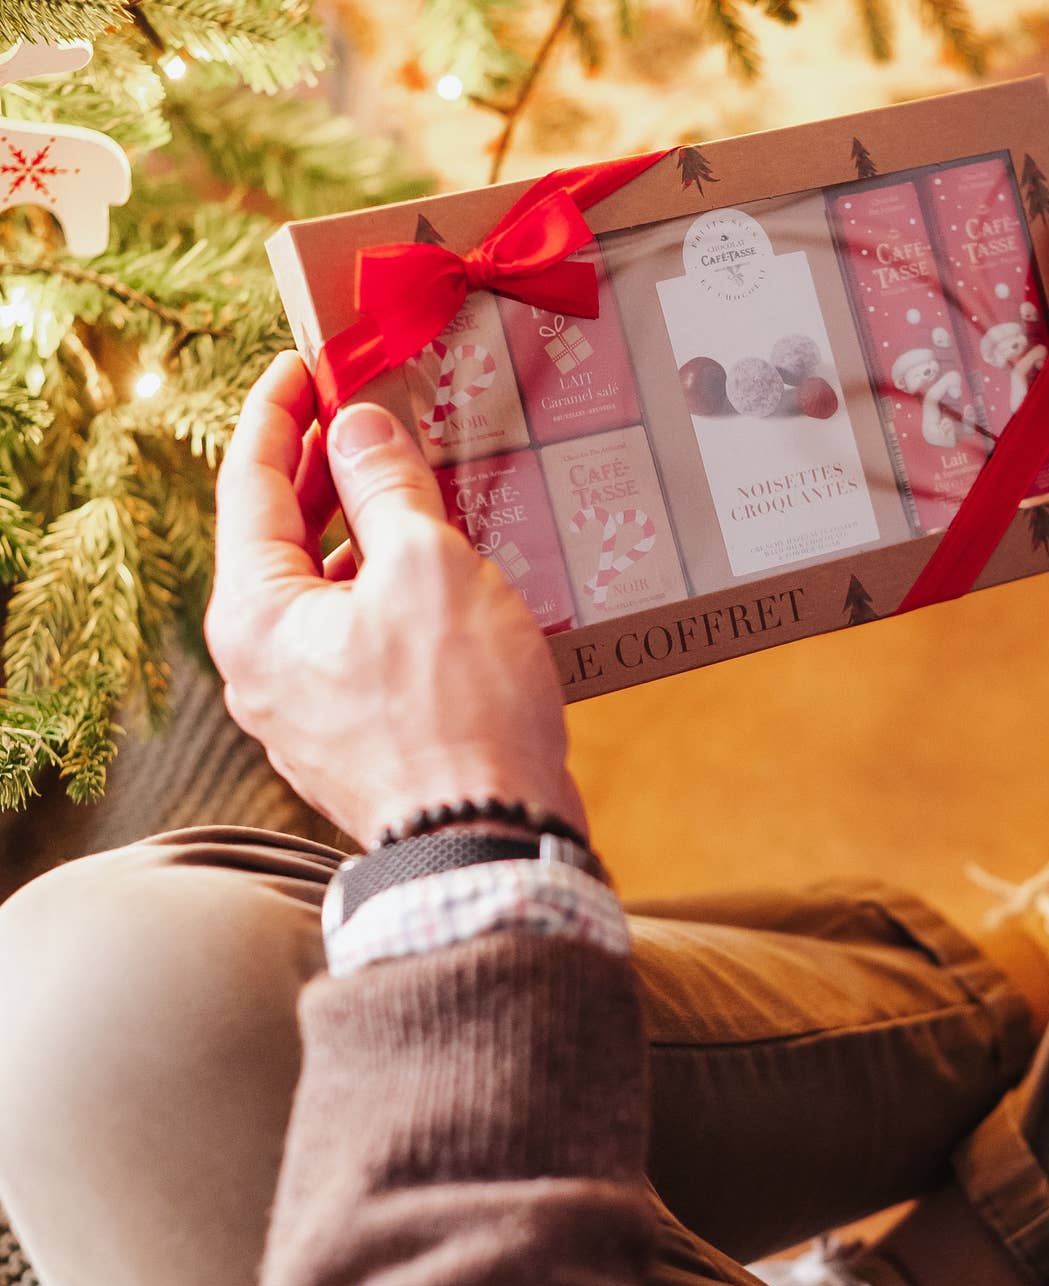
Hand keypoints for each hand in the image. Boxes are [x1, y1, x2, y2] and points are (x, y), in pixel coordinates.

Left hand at [206, 352, 583, 847]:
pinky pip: (357, 638)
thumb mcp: (427, 569)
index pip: (247, 483)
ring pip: (325, 591)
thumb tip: (358, 428)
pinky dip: (386, 591)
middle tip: (365, 412)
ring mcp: (305, 707)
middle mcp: (262, 664)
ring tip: (416, 487)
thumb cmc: (457, 711)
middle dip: (324, 470)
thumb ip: (386, 486)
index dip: (278, 411)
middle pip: (282, 538)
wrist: (485, 843)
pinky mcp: (354, 734)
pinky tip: (437, 573)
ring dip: (364, 533)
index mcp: (255, 615)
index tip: (306, 363)